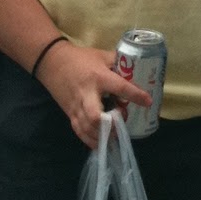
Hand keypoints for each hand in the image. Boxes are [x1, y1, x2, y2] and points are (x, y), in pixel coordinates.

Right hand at [36, 41, 151, 149]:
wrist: (52, 62)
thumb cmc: (81, 58)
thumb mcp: (102, 55)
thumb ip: (118, 62)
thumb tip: (137, 69)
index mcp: (98, 77)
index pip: (119, 87)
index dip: (134, 95)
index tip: (148, 101)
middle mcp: (87, 94)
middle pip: (95, 115)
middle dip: (109, 125)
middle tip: (121, 126)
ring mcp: (76, 106)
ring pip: (87, 127)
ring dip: (101, 136)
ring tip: (114, 138)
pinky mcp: (69, 113)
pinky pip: (79, 131)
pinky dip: (90, 140)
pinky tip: (100, 144)